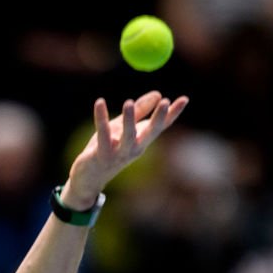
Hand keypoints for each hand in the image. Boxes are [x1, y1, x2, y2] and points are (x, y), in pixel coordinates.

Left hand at [63, 91, 188, 208]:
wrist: (88, 178)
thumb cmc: (107, 149)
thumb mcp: (123, 128)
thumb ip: (139, 111)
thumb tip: (158, 94)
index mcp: (142, 141)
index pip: (161, 126)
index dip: (173, 114)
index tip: (184, 99)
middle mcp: (134, 148)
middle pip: (150, 132)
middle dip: (158, 118)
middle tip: (165, 101)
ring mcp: (119, 153)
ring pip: (127, 136)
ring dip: (129, 119)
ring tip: (128, 102)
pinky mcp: (101, 155)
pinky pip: (102, 135)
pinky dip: (100, 118)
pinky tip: (99, 103)